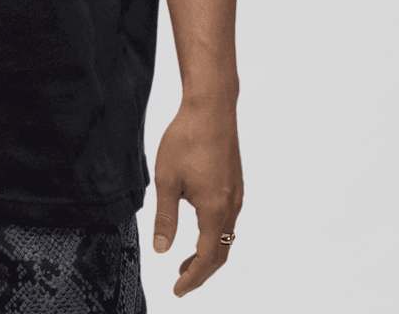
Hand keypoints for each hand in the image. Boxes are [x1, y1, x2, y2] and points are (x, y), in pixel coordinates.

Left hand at [152, 99, 242, 296]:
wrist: (211, 108)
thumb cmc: (186, 139)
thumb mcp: (166, 180)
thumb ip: (165, 217)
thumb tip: (162, 250)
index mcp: (215, 209)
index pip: (207, 257)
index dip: (193, 278)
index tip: (178, 290)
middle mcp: (232, 206)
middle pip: (221, 252)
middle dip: (201, 271)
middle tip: (181, 281)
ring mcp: (237, 194)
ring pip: (227, 236)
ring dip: (208, 252)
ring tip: (186, 259)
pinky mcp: (235, 183)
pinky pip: (229, 220)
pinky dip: (214, 234)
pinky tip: (198, 226)